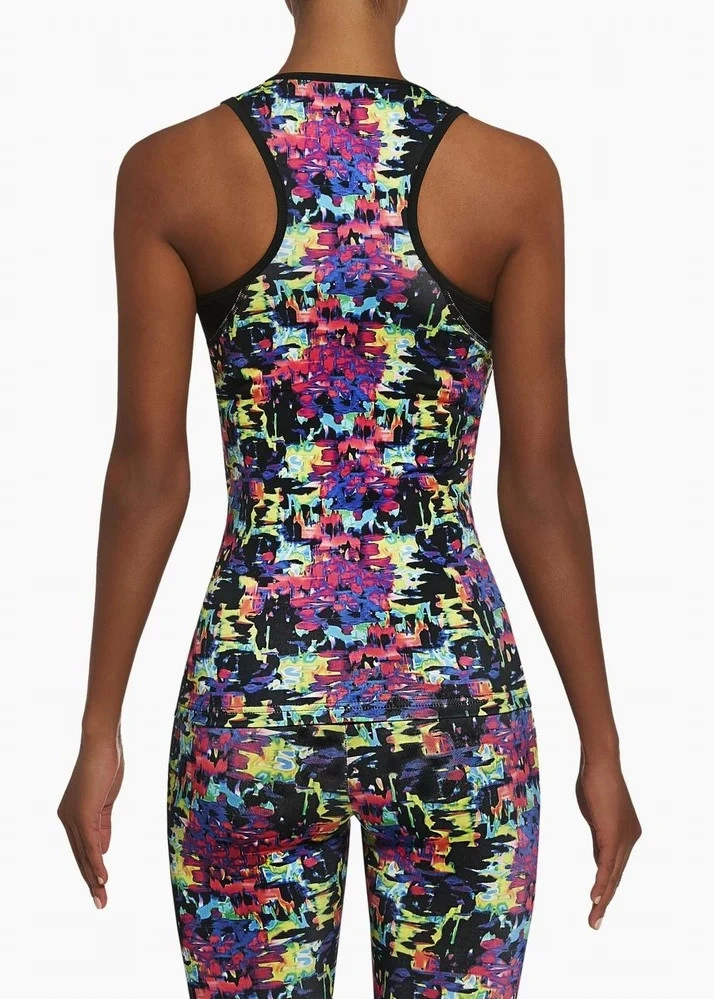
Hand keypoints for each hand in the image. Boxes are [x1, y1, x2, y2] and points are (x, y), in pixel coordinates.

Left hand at [58, 732, 123, 908]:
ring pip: (84, 854)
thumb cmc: (105, 765)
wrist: (102, 744)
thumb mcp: (105, 800)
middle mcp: (68, 819)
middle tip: (100, 903)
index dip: (91, 868)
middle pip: (80, 856)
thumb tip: (103, 850)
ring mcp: (74, 817)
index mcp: (73, 815)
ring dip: (94, 878)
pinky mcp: (83, 813)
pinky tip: (102, 877)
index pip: (82, 848)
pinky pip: (91, 843)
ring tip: (101, 898)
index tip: (100, 887)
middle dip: (90, 881)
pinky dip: (96, 862)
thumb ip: (103, 825)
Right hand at [576, 753, 640, 929]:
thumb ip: (598, 836)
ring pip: (613, 875)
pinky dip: (602, 883)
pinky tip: (596, 899)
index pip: (615, 866)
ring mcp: (623, 838)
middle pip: (616, 876)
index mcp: (626, 834)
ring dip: (603, 900)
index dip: (606, 885)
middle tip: (595, 921)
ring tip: (594, 919)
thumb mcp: (596, 815)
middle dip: (605, 900)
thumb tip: (597, 859)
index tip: (596, 902)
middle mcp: (630, 839)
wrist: (600, 763)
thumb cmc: (595, 780)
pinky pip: (606, 865)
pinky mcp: (612, 836)